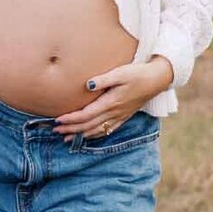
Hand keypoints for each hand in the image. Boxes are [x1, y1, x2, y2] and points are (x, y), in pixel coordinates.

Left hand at [53, 55, 174, 139]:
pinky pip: (107, 130)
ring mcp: (119, 116)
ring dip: (80, 135)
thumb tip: (87, 85)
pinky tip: (88, 137)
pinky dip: (95, 135)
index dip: (71, 119)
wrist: (157, 79)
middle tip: (56, 131)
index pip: (86, 115)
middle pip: (88, 126)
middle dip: (71, 130)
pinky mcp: (124, 116)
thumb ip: (103, 79)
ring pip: (97, 131)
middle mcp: (114, 113)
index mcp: (110, 103)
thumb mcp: (120, 73)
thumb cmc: (137, 73)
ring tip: (66, 138)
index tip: (57, 120)